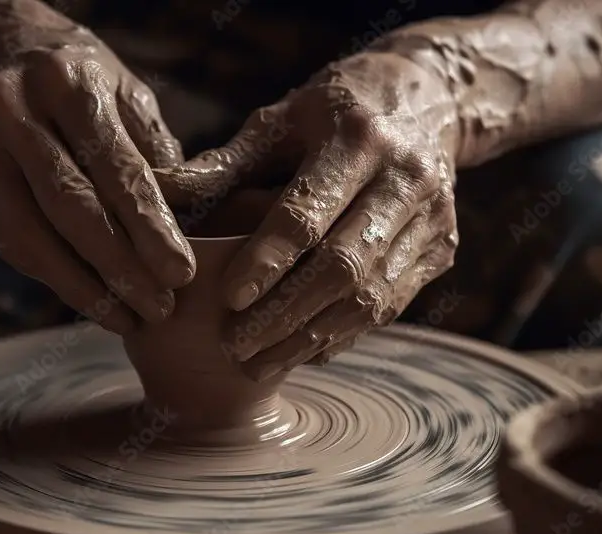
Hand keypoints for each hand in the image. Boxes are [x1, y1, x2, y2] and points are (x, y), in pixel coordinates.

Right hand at [0, 23, 193, 334]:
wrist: (0, 58)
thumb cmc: (85, 87)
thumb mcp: (130, 97)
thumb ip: (157, 155)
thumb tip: (181, 229)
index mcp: (65, 81)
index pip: (113, 166)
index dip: (148, 226)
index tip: (181, 274)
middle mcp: (9, 110)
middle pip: (68, 206)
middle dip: (118, 268)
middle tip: (159, 310)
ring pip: (30, 236)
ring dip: (83, 289)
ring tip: (127, 319)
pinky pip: (9, 244)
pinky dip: (51, 277)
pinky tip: (89, 299)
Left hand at [157, 52, 459, 379]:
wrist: (430, 100)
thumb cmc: (332, 111)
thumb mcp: (280, 120)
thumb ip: (224, 165)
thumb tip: (158, 196)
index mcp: (357, 138)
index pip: (307, 213)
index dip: (266, 260)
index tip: (227, 299)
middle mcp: (406, 180)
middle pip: (343, 266)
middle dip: (284, 315)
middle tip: (235, 348)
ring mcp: (433, 219)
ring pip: (372, 297)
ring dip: (310, 338)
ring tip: (258, 364)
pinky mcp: (443, 249)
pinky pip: (392, 305)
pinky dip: (344, 334)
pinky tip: (303, 351)